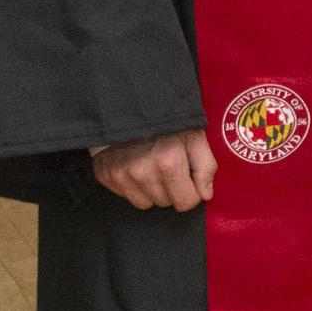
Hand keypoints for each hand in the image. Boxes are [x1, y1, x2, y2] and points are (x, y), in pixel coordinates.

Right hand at [91, 129, 217, 210]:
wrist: (128, 107)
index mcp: (168, 163)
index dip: (192, 192)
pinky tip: (137, 166)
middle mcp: (142, 172)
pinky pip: (126, 196)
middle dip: (172, 189)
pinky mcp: (105, 175)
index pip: (186, 202)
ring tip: (153, 166)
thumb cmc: (167, 122)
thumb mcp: (195, 136)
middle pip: (166, 203)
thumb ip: (206, 166)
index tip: (189, 178)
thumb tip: (205, 195)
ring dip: (153, 190)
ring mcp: (121, 175)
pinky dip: (134, 186)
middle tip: (170, 167)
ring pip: (145, 203)